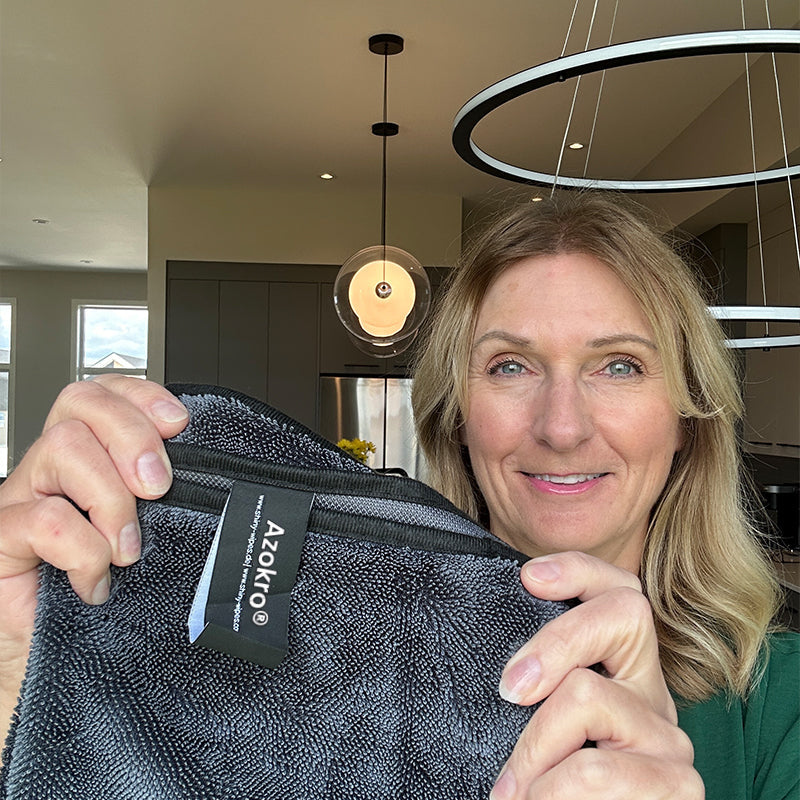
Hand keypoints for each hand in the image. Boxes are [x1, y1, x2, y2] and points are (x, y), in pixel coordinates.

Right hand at [0, 376, 187, 738]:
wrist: (55, 664)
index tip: (180, 422)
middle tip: (159, 487)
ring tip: (128, 548)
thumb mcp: (150, 539)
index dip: (140, 394)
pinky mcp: (2, 542)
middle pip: (80, 403)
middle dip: (132, 435)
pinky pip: (42, 519)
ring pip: (61, 446)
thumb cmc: (110, 600)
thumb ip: (169, 503)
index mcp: (89, 460)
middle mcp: (52, 471)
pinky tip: (96, 580)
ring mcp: (21, 501)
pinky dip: (82, 549)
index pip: (103, 393)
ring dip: (111, 496)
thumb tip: (222, 478)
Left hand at [491, 551, 703, 798]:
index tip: (529, 578)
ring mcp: (670, 739)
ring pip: (589, 695)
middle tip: (507, 691)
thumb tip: (501, 659)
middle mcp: (653, 693)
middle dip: (552, 645)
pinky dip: (552, 792)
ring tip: (510, 791)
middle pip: (618, 619)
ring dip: (534, 749)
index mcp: (623, 668)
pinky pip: (596, 768)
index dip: (577, 569)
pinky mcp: (678, 786)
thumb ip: (536, 682)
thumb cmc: (551, 786)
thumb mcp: (539, 721)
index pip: (617, 590)